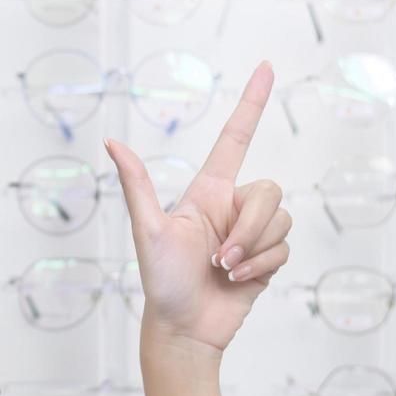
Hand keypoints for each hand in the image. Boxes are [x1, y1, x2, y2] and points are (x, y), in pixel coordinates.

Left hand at [104, 61, 290, 359]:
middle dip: (249, 226)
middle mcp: (232, 206)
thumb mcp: (148, 231)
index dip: (251, 103)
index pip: (235, 138)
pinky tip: (237, 281)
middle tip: (220, 257)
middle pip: (268, 191)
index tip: (266, 66)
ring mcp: (251, 232)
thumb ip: (138, 185)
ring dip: (253, 250)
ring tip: (224, 271)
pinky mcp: (267, 258)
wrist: (184, 328)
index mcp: (207, 192)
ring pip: (281, 220)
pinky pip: (285, 248)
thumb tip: (111, 143)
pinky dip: (262, 266)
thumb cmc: (161, 281)